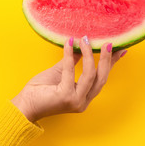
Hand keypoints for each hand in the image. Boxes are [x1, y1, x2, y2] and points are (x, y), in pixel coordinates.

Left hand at [11, 36, 126, 121]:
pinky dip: (70, 56)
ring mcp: (75, 101)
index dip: (111, 63)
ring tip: (86, 39)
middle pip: (101, 78)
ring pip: (90, 75)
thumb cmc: (40, 91)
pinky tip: (69, 44)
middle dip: (106, 59)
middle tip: (109, 42)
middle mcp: (83, 101)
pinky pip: (71, 71)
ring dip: (89, 55)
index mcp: (84, 97)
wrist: (24, 106)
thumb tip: (81, 45)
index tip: (120, 49)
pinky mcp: (66, 97)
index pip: (101, 78)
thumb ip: (72, 62)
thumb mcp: (60, 73)